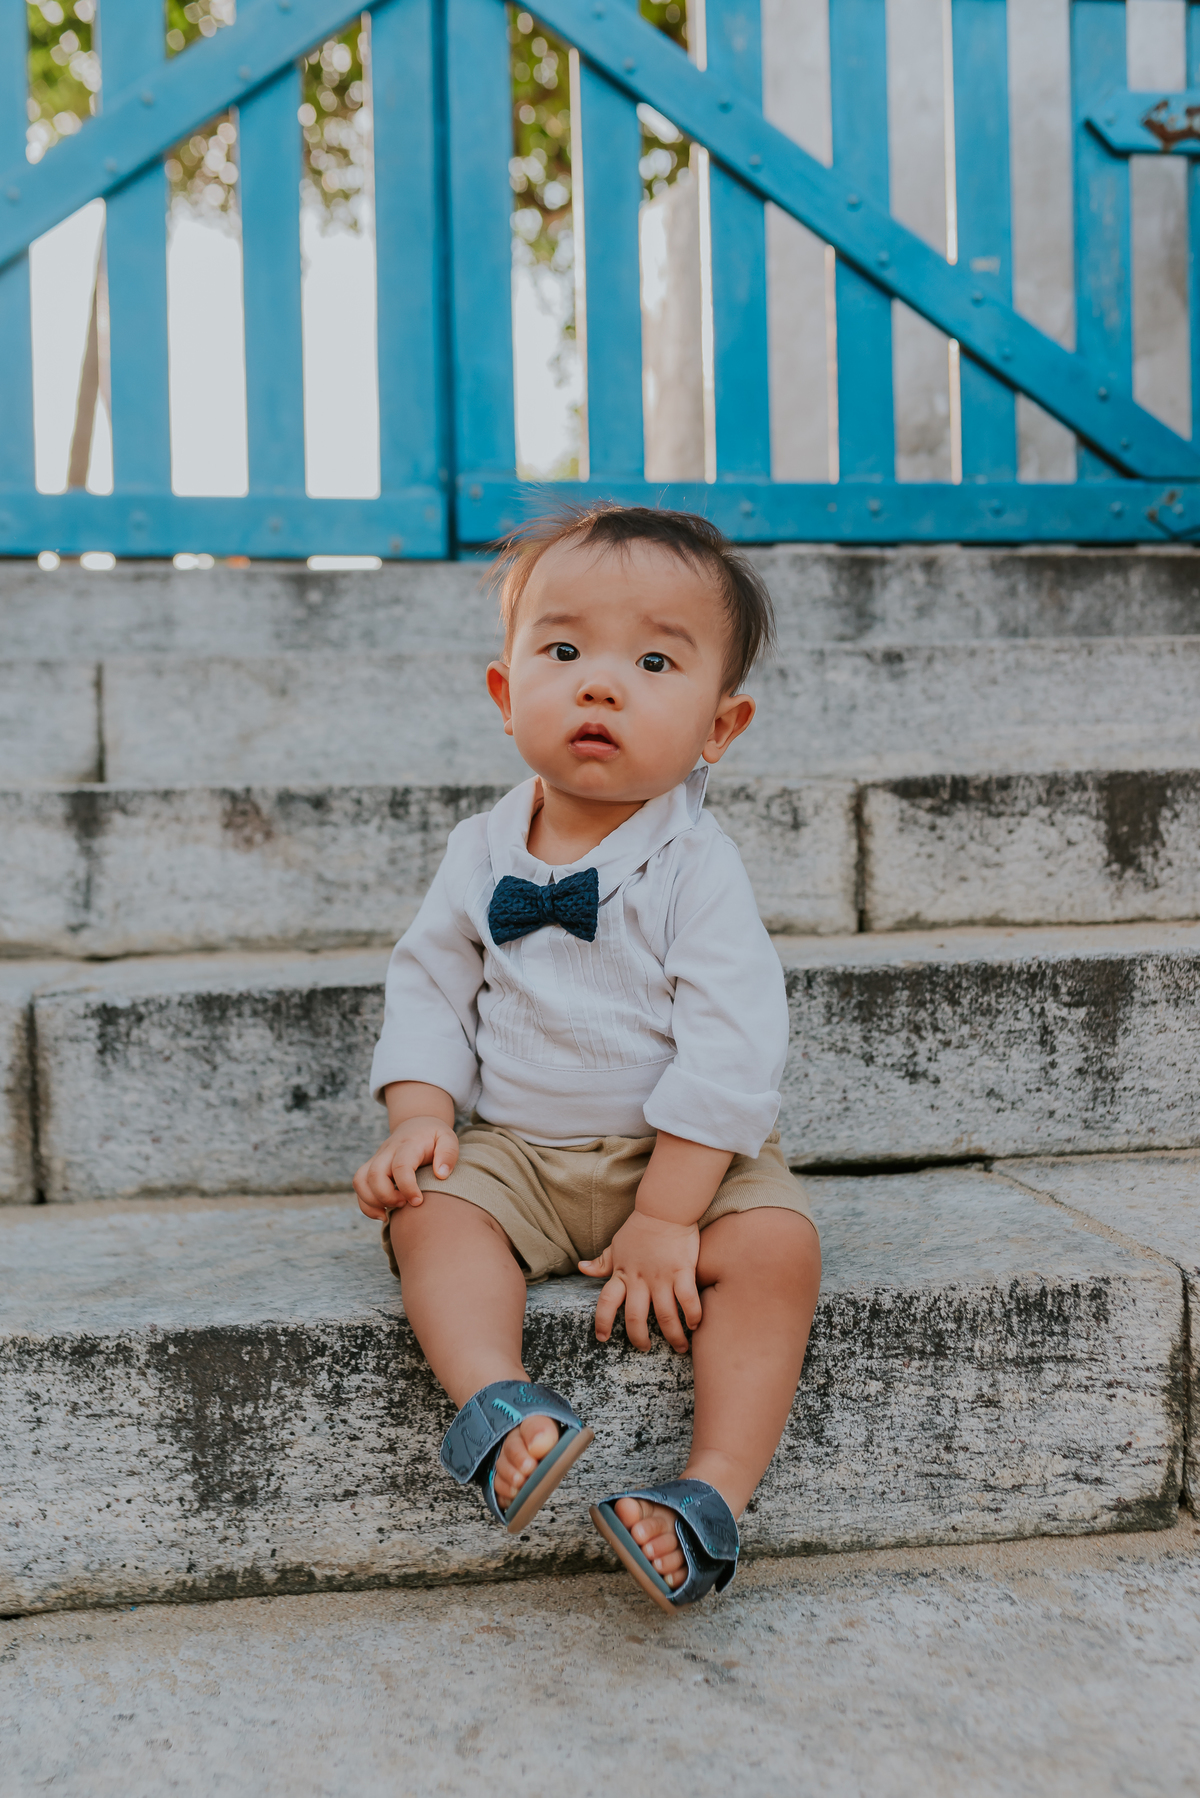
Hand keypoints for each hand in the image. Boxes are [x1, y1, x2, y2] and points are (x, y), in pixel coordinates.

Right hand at [353, 1115, 458, 1218]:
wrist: (416, 1125)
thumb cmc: (434, 1136)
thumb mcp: (448, 1138)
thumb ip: (448, 1154)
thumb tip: (440, 1175)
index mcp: (409, 1145)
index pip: (401, 1166)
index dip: (407, 1187)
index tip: (418, 1202)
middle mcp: (388, 1151)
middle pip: (375, 1174)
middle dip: (387, 1197)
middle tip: (405, 1204)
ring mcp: (377, 1159)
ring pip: (361, 1181)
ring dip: (372, 1202)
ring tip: (391, 1211)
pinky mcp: (371, 1167)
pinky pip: (359, 1185)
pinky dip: (366, 1204)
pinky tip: (383, 1214)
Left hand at [579, 1210, 701, 1352]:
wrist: (664, 1208)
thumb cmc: (640, 1227)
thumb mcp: (617, 1245)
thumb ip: (602, 1261)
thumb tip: (582, 1268)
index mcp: (622, 1273)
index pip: (606, 1302)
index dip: (602, 1322)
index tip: (602, 1338)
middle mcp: (640, 1279)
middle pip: (635, 1318)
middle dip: (639, 1338)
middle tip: (645, 1348)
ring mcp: (662, 1277)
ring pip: (665, 1316)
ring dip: (673, 1336)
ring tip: (680, 1346)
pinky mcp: (683, 1271)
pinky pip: (688, 1300)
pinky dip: (692, 1315)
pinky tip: (695, 1324)